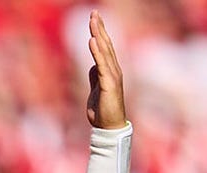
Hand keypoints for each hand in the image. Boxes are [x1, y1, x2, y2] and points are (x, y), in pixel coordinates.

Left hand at [86, 11, 126, 128]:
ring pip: (105, 51)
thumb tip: (92, 66)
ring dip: (98, 35)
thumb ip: (95, 76)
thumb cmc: (103, 110)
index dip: (100, 32)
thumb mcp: (96, 89)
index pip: (105, 47)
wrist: (108, 126)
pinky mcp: (109, 83)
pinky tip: (92, 40)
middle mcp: (114, 70)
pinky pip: (101, 64)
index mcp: (110, 70)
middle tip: (94, 13)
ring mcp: (112, 75)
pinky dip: (97, 51)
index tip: (94, 19)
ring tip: (93, 21)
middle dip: (100, 28)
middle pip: (106, 44)